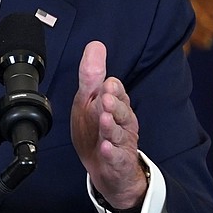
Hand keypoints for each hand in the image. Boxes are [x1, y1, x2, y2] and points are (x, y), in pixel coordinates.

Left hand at [70, 41, 146, 209]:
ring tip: (104, 120)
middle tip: (106, 98)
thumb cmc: (97, 129)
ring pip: (118, 132)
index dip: (113, 90)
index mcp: (115, 104)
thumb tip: (95, 45)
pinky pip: (116, 156)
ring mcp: (121, 141)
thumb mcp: (90, 99)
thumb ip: (92, 74)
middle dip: (115, 105)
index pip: (117, 93)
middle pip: (121, 111)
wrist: (106, 168)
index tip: (107, 84)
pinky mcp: (118, 160)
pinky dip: (111, 152)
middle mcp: (121, 121)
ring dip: (111, 126)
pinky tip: (106, 148)